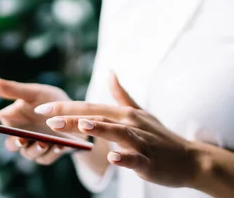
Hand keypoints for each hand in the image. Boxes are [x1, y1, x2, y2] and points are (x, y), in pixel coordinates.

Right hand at [0, 76, 74, 164]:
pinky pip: (46, 158)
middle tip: (20, 138)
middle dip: (14, 142)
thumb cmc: (50, 101)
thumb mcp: (33, 92)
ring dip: (35, 149)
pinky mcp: (49, 154)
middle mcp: (20, 135)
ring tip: (43, 142)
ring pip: (28, 153)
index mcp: (11, 120)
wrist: (76, 113)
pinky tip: (59, 145)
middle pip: (10, 144)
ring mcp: (33, 146)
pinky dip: (52, 153)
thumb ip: (12, 89)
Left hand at [36, 72, 199, 187]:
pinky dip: (125, 157)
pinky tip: (114, 157)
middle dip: (71, 117)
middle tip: (46, 118)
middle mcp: (130, 124)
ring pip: (117, 134)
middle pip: (97, 118)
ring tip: (81, 126)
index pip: (89, 107)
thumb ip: (122, 94)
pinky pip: (136, 159)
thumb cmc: (161, 137)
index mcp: (123, 114)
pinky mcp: (150, 161)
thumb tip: (110, 72)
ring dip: (100, 129)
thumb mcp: (140, 112)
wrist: (190, 159)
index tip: (42, 108)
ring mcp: (141, 141)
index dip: (65, 107)